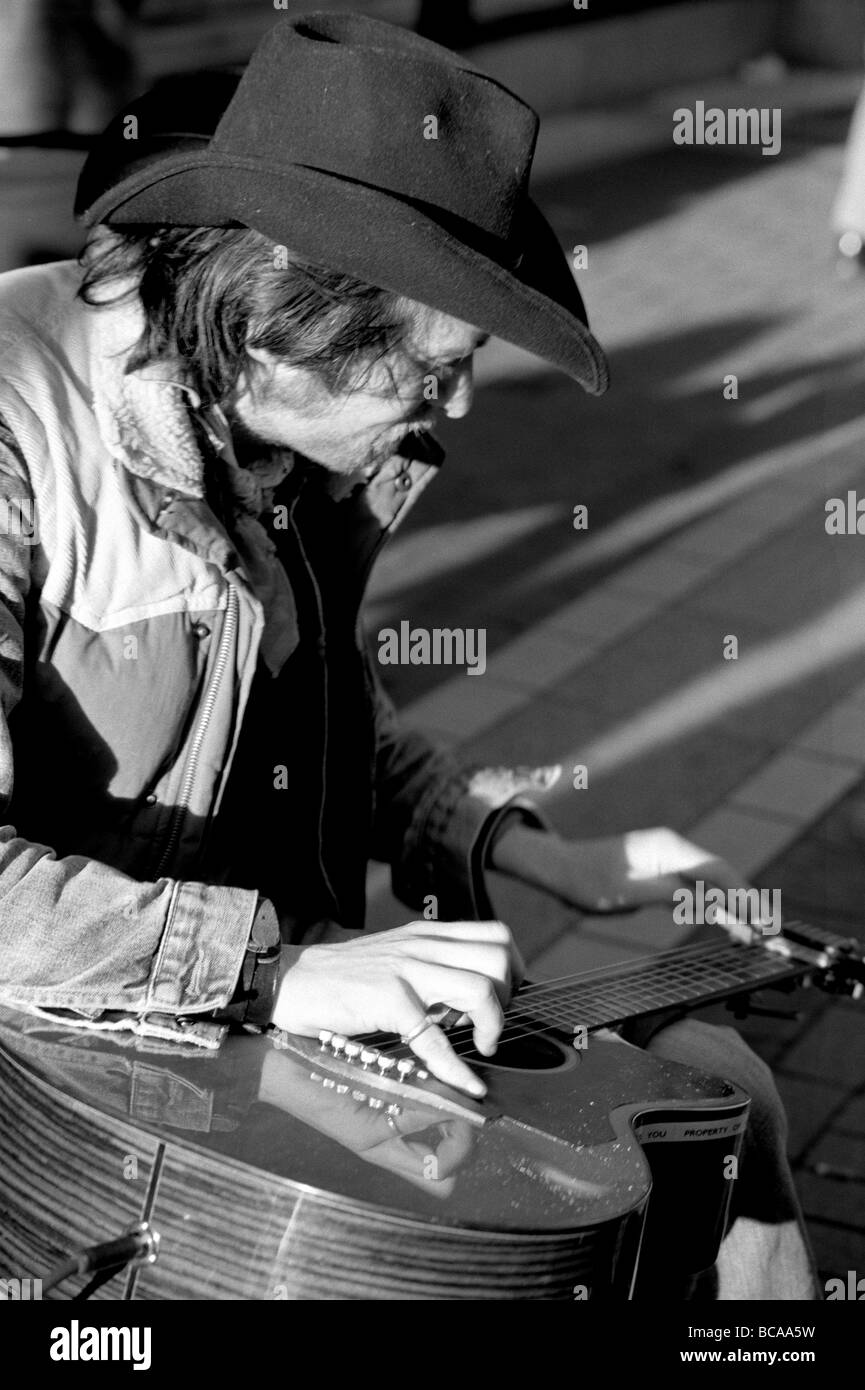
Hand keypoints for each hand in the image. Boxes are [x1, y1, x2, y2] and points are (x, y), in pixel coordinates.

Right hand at [272, 919, 522, 1096]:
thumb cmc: (343, 978)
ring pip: (479, 988)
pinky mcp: (389, 999)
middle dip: (508, 996)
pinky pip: (436, 1038)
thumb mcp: (394, 958)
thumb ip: (431, 967)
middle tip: (492, 1023)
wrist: (292, 981)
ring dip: (492, 1025)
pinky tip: (467, 1084)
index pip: (494, 935)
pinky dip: (458, 1069)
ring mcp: (406, 970)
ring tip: (481, 1046)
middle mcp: (423, 946)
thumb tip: (467, 1002)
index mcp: (427, 935)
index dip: (513, 969)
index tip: (507, 999)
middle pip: (497, 958)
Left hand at [554, 827, 747, 913]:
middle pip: (720, 875)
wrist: (560, 868)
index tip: (762, 917)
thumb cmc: (588, 880)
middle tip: (769, 930)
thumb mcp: (628, 893)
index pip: (717, 870)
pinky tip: (727, 922)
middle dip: (746, 902)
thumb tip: (711, 904)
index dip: (743, 895)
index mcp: (667, 847)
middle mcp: (673, 848)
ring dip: (732, 906)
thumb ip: (671, 895)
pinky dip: (712, 905)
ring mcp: (668, 859)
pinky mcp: (662, 872)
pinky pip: (694, 888)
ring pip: (710, 883)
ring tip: (755, 931)